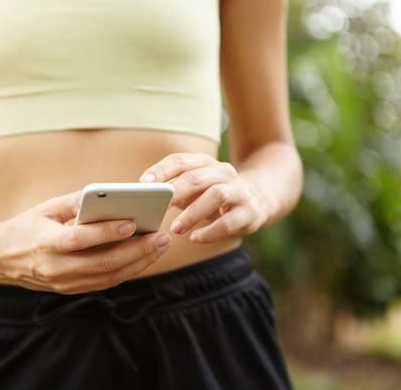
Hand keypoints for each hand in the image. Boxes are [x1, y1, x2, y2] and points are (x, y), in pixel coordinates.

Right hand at [0, 191, 170, 293]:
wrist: (1, 259)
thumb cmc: (25, 227)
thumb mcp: (44, 208)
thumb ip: (74, 202)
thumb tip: (107, 194)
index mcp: (45, 242)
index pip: (80, 239)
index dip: (106, 233)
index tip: (132, 223)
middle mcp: (55, 267)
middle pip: (103, 263)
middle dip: (137, 250)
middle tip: (161, 236)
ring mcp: (64, 283)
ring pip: (109, 277)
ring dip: (138, 263)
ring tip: (160, 246)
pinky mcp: (71, 290)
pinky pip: (105, 283)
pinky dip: (127, 271)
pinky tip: (144, 257)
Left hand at [140, 153, 265, 242]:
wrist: (257, 200)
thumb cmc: (211, 195)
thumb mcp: (193, 188)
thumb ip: (172, 189)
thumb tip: (143, 199)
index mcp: (205, 163)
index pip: (181, 160)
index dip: (162, 170)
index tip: (144, 183)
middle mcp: (223, 172)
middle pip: (196, 178)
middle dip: (175, 191)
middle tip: (157, 206)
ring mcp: (238, 191)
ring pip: (216, 196)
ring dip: (193, 213)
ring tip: (176, 228)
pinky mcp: (249, 212)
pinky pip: (229, 222)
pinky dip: (210, 232)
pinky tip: (195, 238)